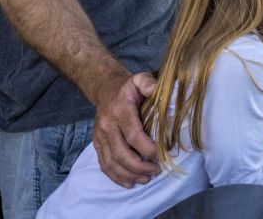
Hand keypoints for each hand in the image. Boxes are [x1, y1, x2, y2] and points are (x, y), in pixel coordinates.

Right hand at [92, 71, 159, 186]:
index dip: (146, 148)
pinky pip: (104, 164)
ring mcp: (100, 137)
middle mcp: (107, 126)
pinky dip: (115, 176)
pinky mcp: (97, 144)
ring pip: (111, 162)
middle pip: (121, 153)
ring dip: (128, 174)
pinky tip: (128, 183)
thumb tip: (165, 92)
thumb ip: (150, 85)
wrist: (104, 88)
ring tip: (146, 179)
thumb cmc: (127, 87)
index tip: (160, 155)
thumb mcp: (140, 79)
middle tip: (156, 171)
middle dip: (139, 166)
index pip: (133, 135)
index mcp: (120, 111)